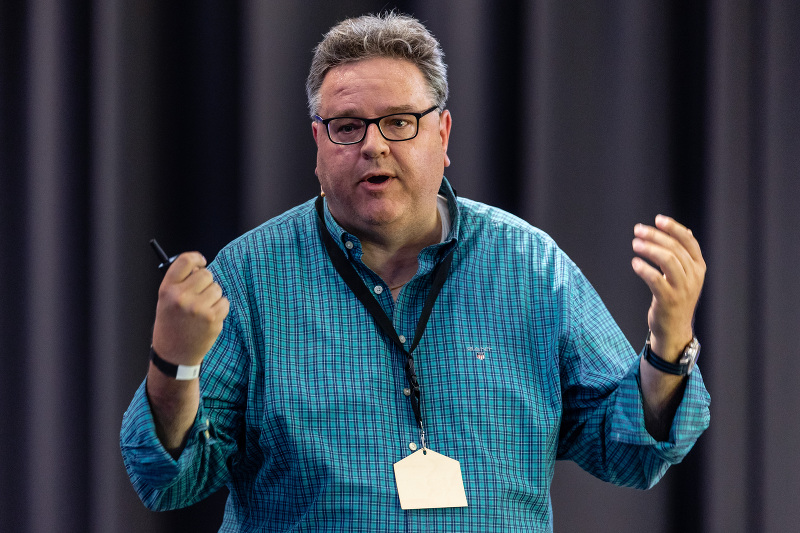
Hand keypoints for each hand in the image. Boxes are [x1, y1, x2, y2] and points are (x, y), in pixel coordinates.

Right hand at [151, 252, 229, 365]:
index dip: (196, 258)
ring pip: (217, 288)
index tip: (202, 261)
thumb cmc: (171, 325)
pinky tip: (208, 318)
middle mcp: (181, 297)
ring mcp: (198, 308)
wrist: (174, 355)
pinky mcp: (212, 319)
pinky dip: (220, 308)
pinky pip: (225, 302)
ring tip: (201, 310)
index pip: (185, 261)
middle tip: (199, 295)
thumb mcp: (165, 300)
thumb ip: (180, 282)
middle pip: (206, 274)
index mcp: (167, 290)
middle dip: (206, 282)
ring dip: (213, 296)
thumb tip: (200, 265)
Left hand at [631, 215, 705, 360]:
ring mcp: (682, 289)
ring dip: (650, 249)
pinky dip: (645, 269)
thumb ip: (684, 255)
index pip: (689, 241)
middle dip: (655, 236)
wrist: (674, 329)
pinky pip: (656, 279)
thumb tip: (686, 231)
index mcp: (698, 267)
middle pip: (675, 249)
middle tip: (637, 230)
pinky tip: (635, 263)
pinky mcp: (669, 300)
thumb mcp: (685, 276)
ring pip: (668, 260)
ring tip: (635, 244)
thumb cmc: (676, 298)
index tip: (658, 219)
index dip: (674, 228)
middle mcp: (693, 276)